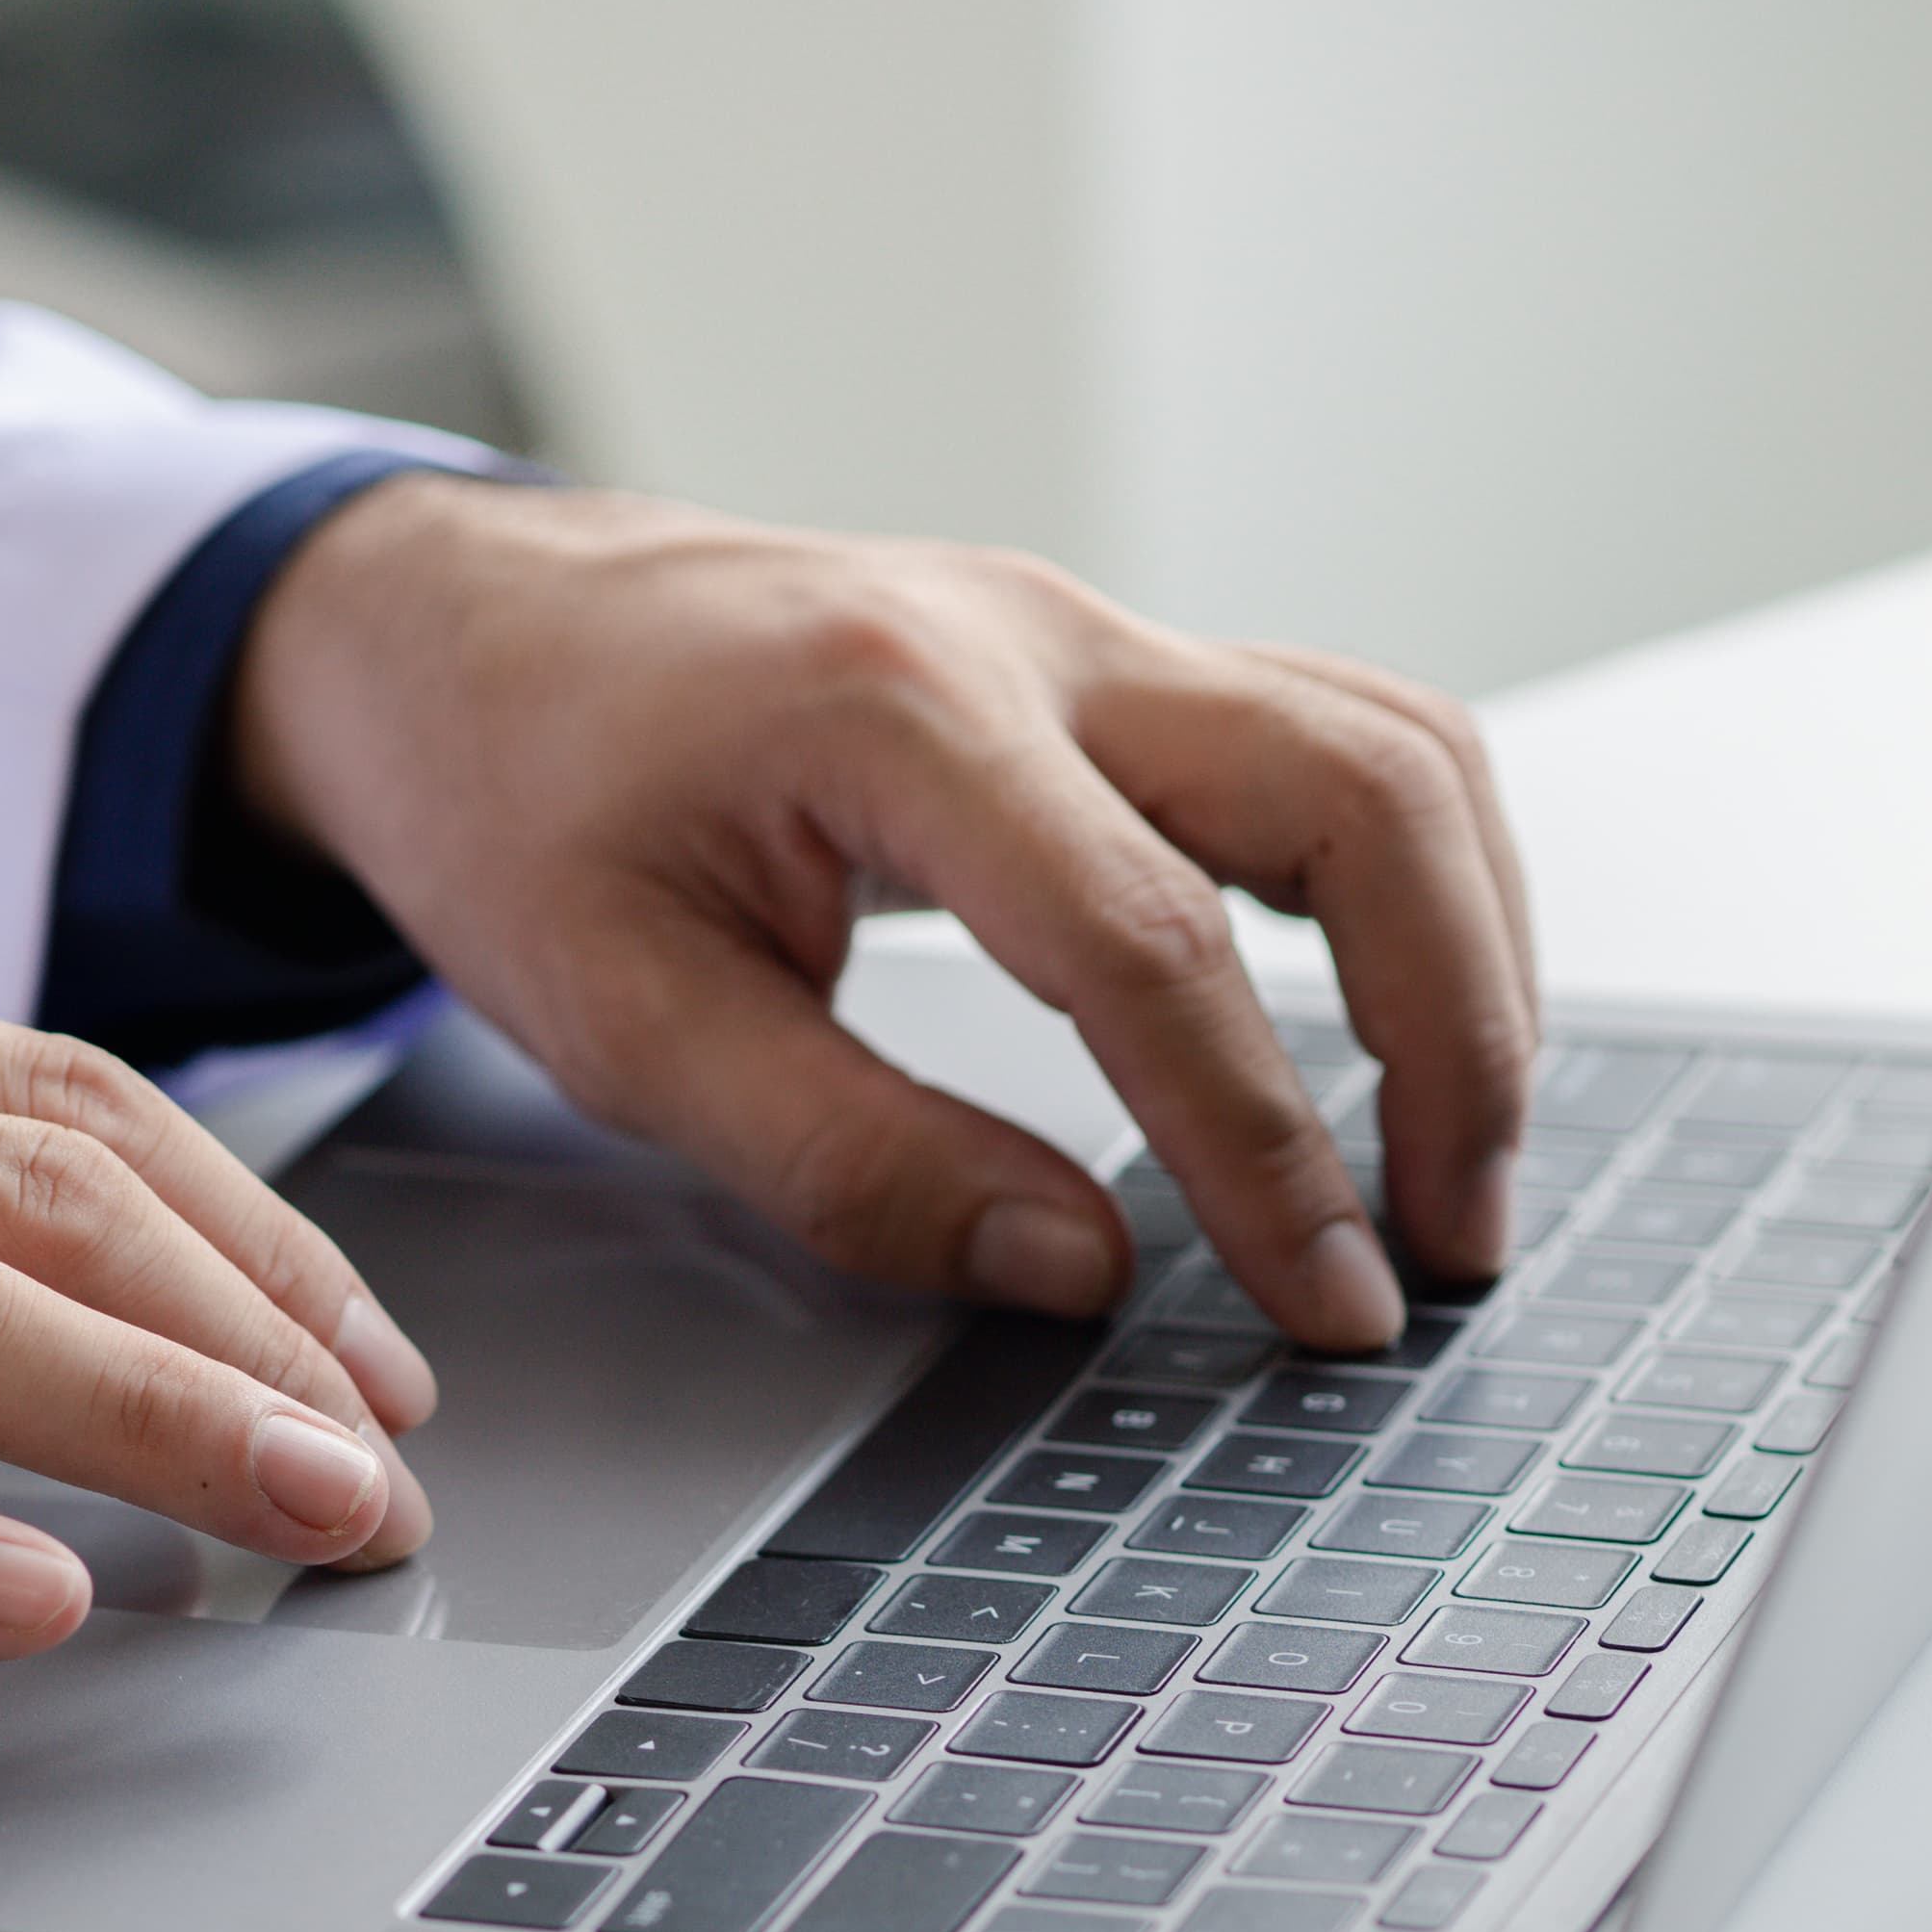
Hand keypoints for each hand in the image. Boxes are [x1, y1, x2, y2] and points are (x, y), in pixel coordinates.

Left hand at [234, 479, 1537, 1355]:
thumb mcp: (620, 1023)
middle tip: (1449, 1241)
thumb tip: (1077, 1272)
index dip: (1266, 1147)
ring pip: (1393, 747)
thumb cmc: (513, 800)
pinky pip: (1337, 747)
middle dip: (1456, 1031)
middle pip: (1362, 790)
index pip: (1156, 945)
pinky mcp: (1112, 670)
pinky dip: (1411, 893)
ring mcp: (1090, 633)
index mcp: (890, 707)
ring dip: (1471, 955)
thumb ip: (851, 1158)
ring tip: (1456, 1165)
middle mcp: (1033, 634)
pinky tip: (1403, 1033)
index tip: (1331, 1301)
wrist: (460, 629)